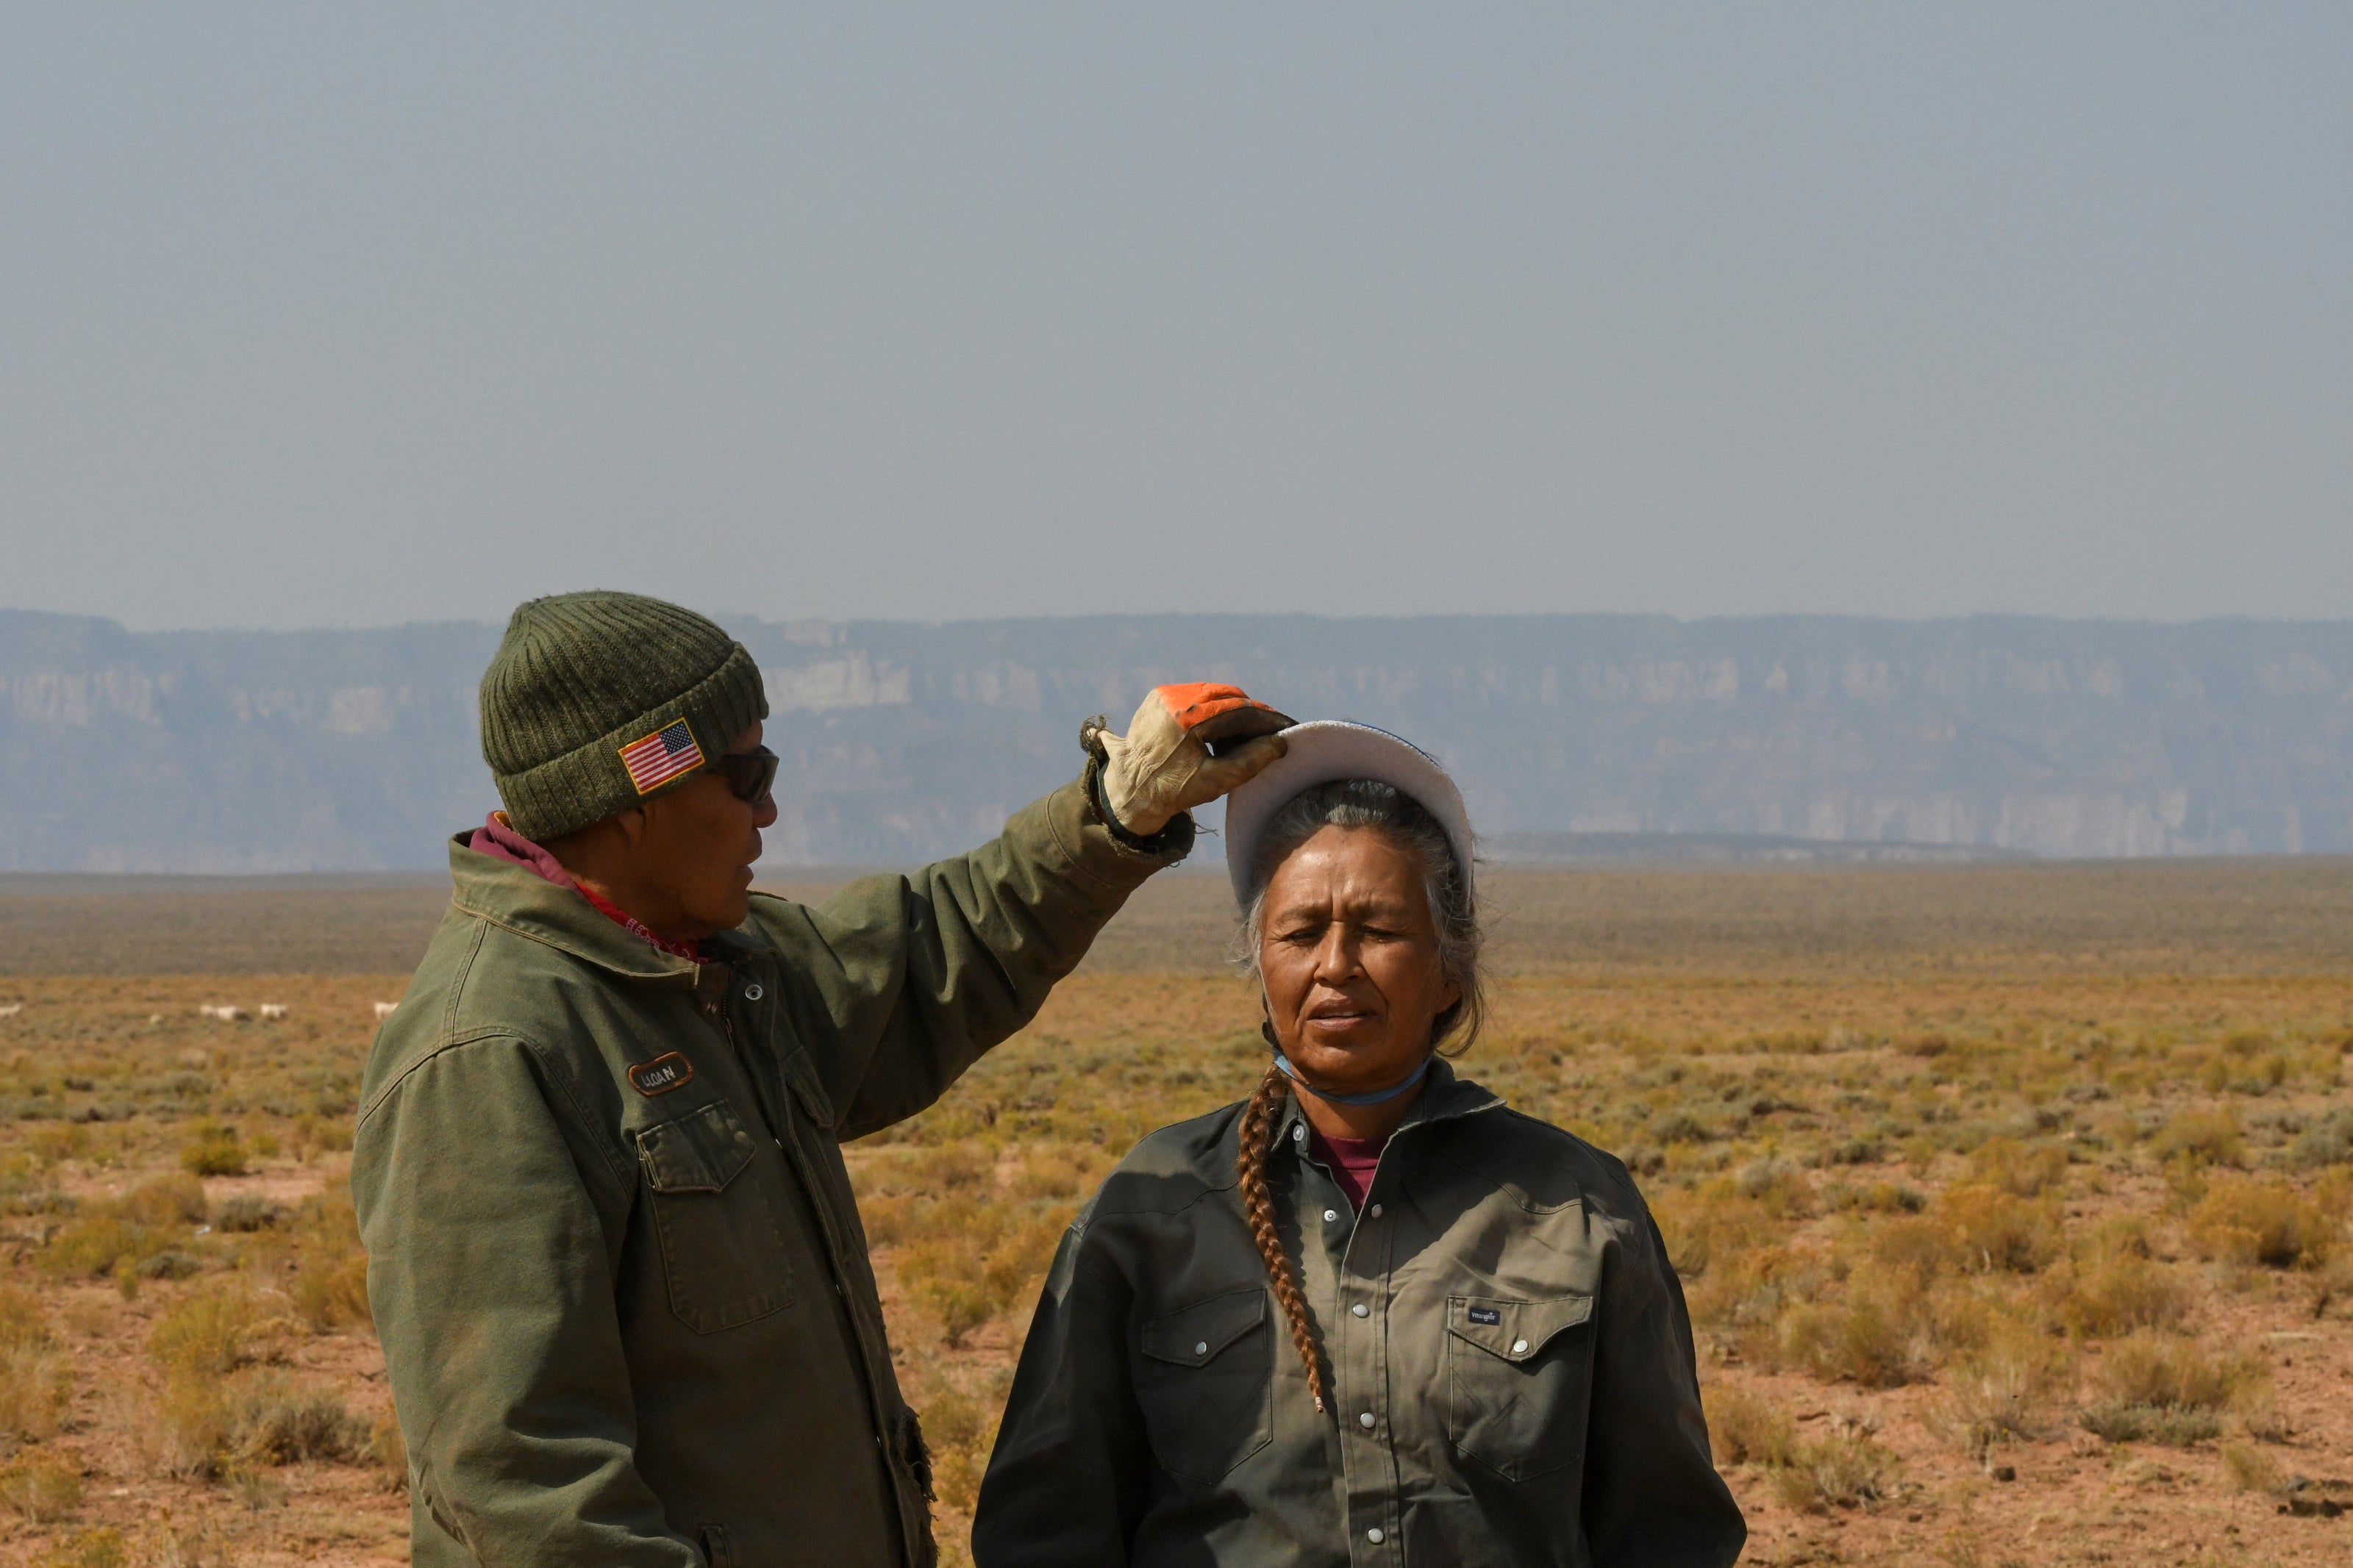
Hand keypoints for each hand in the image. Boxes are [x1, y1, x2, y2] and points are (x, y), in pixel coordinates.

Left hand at [1098, 683, 1289, 835]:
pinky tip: (1225, 731)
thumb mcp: (1214, 782)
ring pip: (1214, 695)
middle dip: (1253, 715)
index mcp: (1186, 717)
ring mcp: (1164, 695)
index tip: (1289, 727)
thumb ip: (1249, 761)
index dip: (1268, 720)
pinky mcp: (1159, 698)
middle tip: (1274, 732)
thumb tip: (1280, 743)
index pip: (1239, 711)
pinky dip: (1216, 710)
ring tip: (1252, 735)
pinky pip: (1198, 698)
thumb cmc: (1171, 790)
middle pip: (1228, 698)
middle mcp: (1173, 698)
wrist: (1128, 790)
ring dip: (1235, 711)